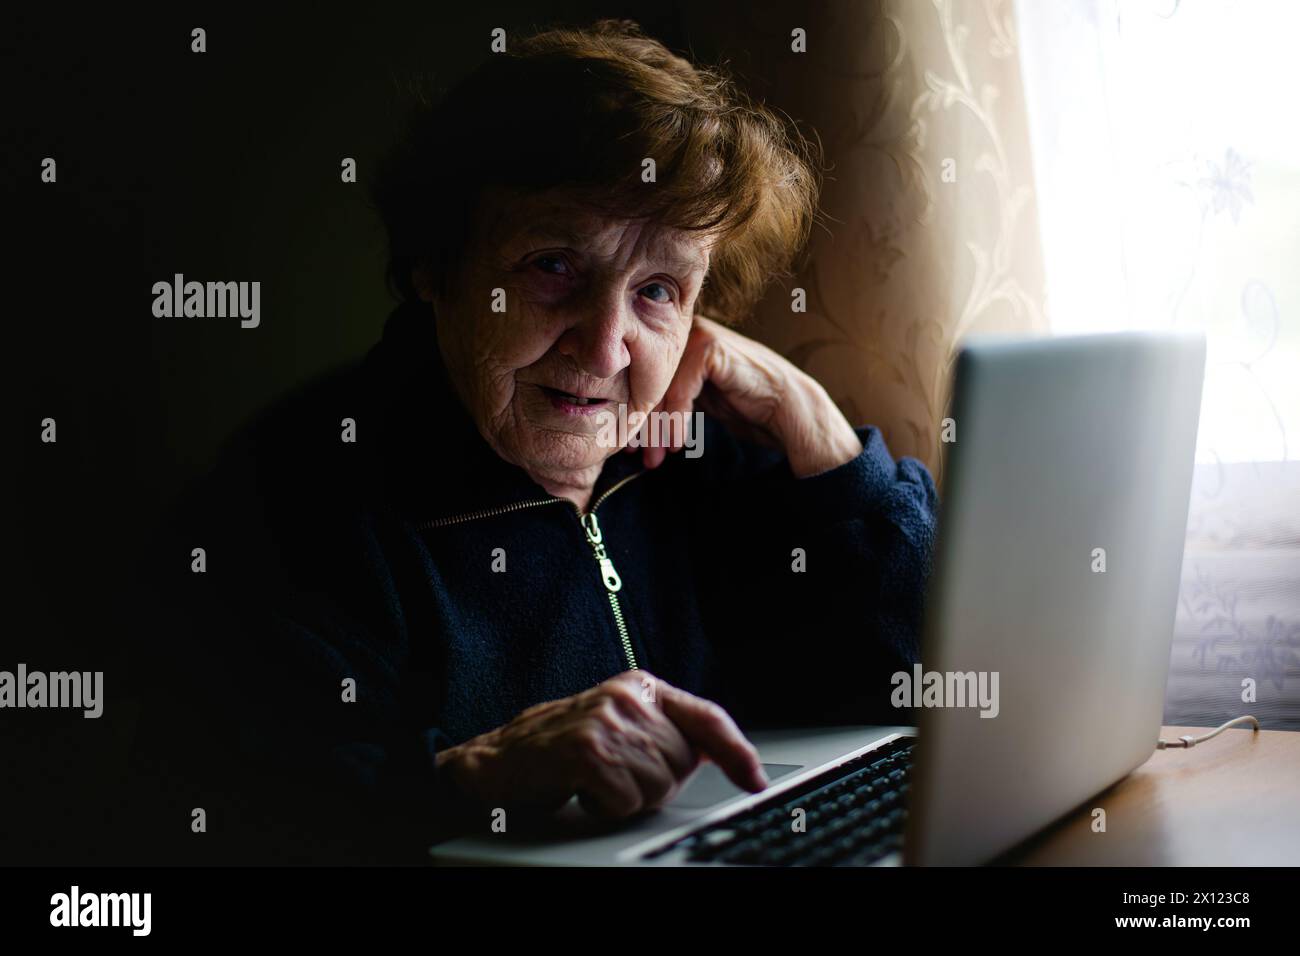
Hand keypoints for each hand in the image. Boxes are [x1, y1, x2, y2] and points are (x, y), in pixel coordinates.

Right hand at [435, 671, 767, 818]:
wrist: (496, 761)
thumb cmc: (558, 750)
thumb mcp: (618, 726)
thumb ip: (664, 733)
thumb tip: (719, 758)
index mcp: (640, 687)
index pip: (706, 717)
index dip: (736, 750)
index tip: (756, 779)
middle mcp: (627, 697)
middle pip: (683, 763)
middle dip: (657, 783)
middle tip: (616, 777)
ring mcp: (607, 721)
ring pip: (657, 786)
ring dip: (628, 798)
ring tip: (596, 782)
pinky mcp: (587, 750)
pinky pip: (625, 800)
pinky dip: (604, 807)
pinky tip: (582, 791)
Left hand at [638, 314, 862, 475]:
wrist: (787, 408)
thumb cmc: (744, 406)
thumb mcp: (697, 402)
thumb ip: (668, 402)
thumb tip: (632, 426)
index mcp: (677, 342)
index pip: (645, 381)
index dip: (638, 417)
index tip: (630, 449)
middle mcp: (683, 332)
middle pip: (649, 383)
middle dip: (645, 425)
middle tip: (639, 457)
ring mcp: (696, 335)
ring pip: (661, 387)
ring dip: (658, 427)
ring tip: (657, 456)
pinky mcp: (709, 346)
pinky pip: (680, 389)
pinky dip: (676, 419)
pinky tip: (678, 444)